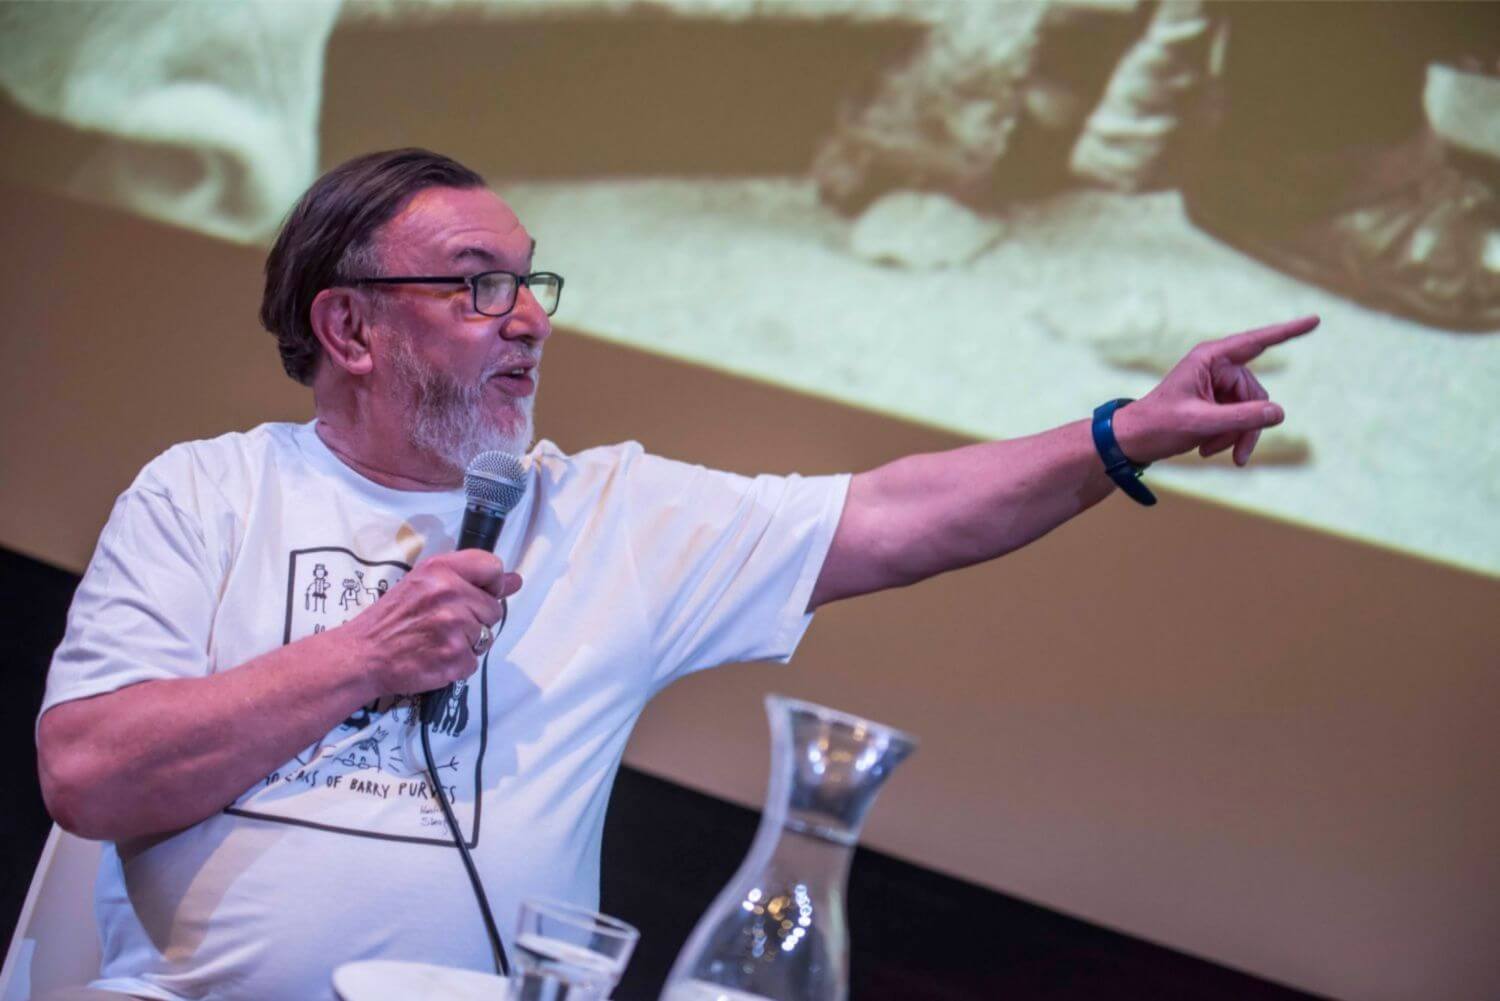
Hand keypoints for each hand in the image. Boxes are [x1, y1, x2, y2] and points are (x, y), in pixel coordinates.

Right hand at [339, 550, 521, 697]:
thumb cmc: (391, 619)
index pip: (493, 568)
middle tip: (443, 623)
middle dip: (475, 619)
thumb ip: (468, 577)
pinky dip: (457, 663)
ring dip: (466, 642)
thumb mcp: (422, 582)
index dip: (491, 584)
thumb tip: (514, 581)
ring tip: (435, 639)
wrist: (362, 655)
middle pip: (493, 608)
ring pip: (486, 636)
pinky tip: (434, 656)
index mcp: (440, 570)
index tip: (481, 593)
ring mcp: (453, 627)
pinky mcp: (454, 657)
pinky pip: (474, 661)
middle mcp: (450, 595)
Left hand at [1112, 315, 1317, 465]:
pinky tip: (1209, 451)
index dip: (1288, 332)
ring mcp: (1218, 385)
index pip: (1257, 342)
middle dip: (1247, 426)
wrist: (1133, 441)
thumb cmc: (1158, 426)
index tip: (1316, 319)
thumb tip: (1279, 413)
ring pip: (1252, 412)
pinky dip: (1229, 438)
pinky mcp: (1217, 402)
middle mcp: (1216, 367)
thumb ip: (1241, 418)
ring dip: (1236, 436)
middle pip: (1257, 395)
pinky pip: (1240, 420)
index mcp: (1209, 358)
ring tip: (1211, 452)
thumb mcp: (1201, 423)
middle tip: (1235, 455)